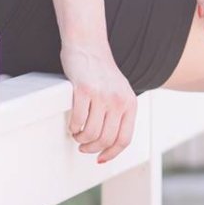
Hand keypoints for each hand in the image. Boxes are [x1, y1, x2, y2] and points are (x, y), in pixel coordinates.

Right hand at [57, 41, 138, 163]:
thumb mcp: (119, 92)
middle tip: (83, 147)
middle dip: (92, 148)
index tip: (101, 158)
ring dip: (81, 139)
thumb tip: (110, 142)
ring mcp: (102, 95)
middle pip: (106, 139)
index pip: (124, 139)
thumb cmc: (101, 71)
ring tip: (77, 134)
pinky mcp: (84, 90)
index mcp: (130, 103)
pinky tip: (73, 124)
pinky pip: (78, 120)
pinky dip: (73, 127)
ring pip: (91, 133)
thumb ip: (119, 113)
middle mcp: (119, 100)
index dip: (112, 153)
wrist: (89, 46)